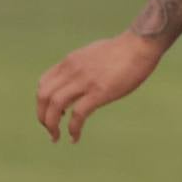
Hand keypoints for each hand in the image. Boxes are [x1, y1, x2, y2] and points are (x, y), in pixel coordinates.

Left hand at [36, 32, 162, 141]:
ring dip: (51, 125)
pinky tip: (75, 137)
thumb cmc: (123, 49)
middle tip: (50, 129)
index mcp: (70, 62)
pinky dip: (73, 129)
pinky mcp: (99, 92)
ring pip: (55, 106)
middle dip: (42, 116)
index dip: (42, 101)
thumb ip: (82, 67)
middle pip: (43, 96)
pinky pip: (78, 115)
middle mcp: (72, 71)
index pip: (43, 83)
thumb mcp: (93, 54)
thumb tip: (81, 79)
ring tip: (56, 137)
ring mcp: (85, 81)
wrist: (140, 44)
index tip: (51, 112)